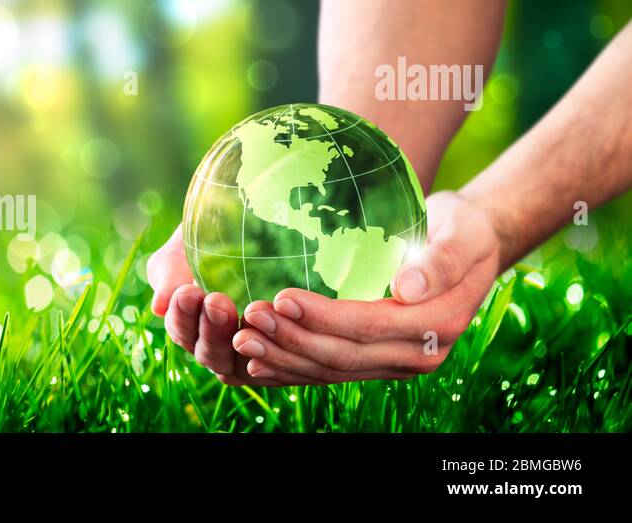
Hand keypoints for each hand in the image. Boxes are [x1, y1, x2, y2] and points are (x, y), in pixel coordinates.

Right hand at [147, 226, 277, 385]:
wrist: (253, 229)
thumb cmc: (211, 239)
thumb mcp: (185, 248)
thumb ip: (168, 272)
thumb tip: (160, 307)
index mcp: (188, 323)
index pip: (181, 329)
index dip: (182, 316)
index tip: (189, 292)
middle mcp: (214, 345)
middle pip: (207, 353)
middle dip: (211, 329)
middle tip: (217, 302)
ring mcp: (246, 354)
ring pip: (236, 365)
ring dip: (240, 342)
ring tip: (248, 315)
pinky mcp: (277, 354)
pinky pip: (272, 367)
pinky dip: (272, 356)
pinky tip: (278, 331)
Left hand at [232, 192, 500, 384]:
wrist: (471, 250)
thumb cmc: (462, 231)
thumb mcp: (463, 234)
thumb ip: (441, 260)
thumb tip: (408, 288)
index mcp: (437, 325)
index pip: (368, 327)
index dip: (322, 318)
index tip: (280, 299)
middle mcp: (416, 354)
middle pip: (343, 356)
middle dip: (291, 341)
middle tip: (248, 320)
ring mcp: (395, 363)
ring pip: (331, 372)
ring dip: (284, 359)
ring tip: (241, 342)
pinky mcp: (377, 363)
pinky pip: (329, 374)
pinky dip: (292, 371)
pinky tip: (258, 364)